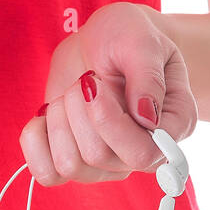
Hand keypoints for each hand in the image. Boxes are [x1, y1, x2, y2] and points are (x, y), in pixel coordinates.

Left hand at [19, 2, 196, 184]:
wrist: (101, 41)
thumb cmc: (128, 36)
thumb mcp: (141, 41)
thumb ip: (148, 76)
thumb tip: (147, 119)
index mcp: (173, 126)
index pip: (142, 154)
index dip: (110, 123)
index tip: (95, 82)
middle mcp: (143, 152)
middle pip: (98, 157)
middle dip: (79, 109)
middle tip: (87, 79)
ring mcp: (108, 162)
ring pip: (70, 165)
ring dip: (60, 119)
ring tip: (74, 92)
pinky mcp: (75, 161)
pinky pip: (46, 174)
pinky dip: (36, 140)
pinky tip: (48, 114)